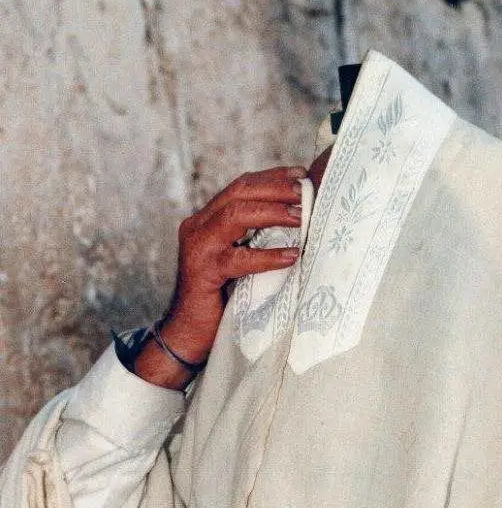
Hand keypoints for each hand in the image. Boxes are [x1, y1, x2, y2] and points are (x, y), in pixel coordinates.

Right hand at [134, 165, 305, 388]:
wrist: (188, 334)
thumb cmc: (220, 298)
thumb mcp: (239, 260)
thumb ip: (255, 239)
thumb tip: (299, 221)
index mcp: (207, 219)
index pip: (241, 186)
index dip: (272, 176)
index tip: (302, 174)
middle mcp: (198, 226)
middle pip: (239, 192)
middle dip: (276, 188)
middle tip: (306, 192)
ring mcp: (197, 247)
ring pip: (235, 216)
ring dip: (273, 213)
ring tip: (301, 217)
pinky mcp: (202, 272)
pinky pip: (238, 259)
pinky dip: (267, 256)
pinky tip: (291, 256)